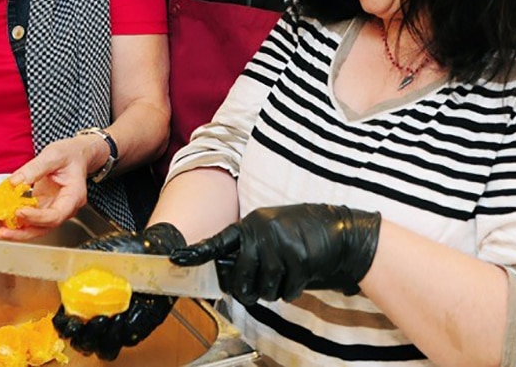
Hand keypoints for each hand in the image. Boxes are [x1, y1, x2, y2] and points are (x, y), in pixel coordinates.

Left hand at [0, 134, 105, 238]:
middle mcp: (65, 208)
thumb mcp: (54, 155)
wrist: (76, 154)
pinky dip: (14, 220)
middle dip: (21, 233)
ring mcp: (54, 209)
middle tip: (2, 232)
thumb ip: (34, 168)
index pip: (56, 215)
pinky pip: (29, 218)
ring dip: (15, 230)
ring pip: (35, 227)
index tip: (19, 212)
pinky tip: (0, 217)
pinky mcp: (43, 207)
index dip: (37, 218)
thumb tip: (14, 183)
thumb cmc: (71, 154)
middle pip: (44, 228)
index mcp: (74, 196)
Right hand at [53, 222, 185, 359]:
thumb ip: (79, 262)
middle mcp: (96, 318)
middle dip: (86, 337)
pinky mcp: (137, 327)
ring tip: (112, 319)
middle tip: (95, 320)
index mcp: (81, 302)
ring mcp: (116, 325)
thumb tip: (66, 271)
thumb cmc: (124, 250)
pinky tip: (126, 316)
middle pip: (83, 342)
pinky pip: (128, 338)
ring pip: (105, 348)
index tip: (70, 320)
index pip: (65, 324)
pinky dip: (125, 331)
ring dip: (105, 338)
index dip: (65, 326)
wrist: (153, 249)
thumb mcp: (98, 250)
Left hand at [171, 203, 380, 304]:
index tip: (176, 258)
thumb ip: (250, 248)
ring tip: (286, 274)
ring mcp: (280, 244)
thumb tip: (228, 277)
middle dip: (247, 291)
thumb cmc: (302, 233)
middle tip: (256, 290)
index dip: (198, 252)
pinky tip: (300, 275)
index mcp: (251, 224)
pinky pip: (287, 290)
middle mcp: (261, 232)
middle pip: (240, 276)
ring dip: (274, 290)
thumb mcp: (271, 231)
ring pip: (264, 287)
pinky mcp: (298, 258)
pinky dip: (293, 290)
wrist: (339, 229)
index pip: (219, 241)